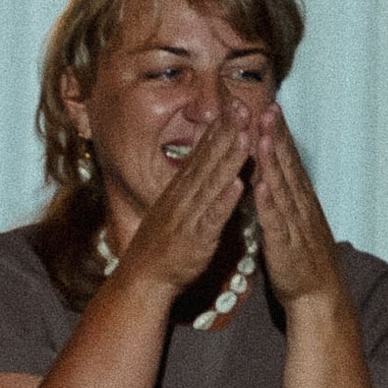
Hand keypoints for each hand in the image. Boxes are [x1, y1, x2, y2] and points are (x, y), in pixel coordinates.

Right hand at [111, 112, 249, 302]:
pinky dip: (224, 201)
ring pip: (212, 184)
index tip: (234, 105)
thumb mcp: (172, 210)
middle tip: (243, 106)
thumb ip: (189, 189)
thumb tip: (203, 168)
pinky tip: (237, 184)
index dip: (219, 128)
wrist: (142, 281)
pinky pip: (211, 218)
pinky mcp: (195, 240)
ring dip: (229, 159)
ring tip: (246, 136)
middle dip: (227, 132)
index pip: (202, 153)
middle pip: (208, 160)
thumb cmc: (161, 249)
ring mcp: (188, 217)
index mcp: (180, 191)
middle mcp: (183, 198)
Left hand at [249, 109, 343, 309]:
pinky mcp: (285, 246)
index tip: (271, 107)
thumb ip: (283, 199)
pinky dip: (269, 203)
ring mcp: (294, 224)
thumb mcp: (292, 221)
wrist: (318, 295)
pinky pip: (276, 222)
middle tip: (269, 107)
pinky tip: (261, 185)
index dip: (280, 134)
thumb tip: (271, 176)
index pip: (289, 161)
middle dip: (277, 136)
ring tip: (263, 135)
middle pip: (287, 166)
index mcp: (299, 200)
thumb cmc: (300, 259)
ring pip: (281, 187)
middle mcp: (299, 206)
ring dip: (273, 161)